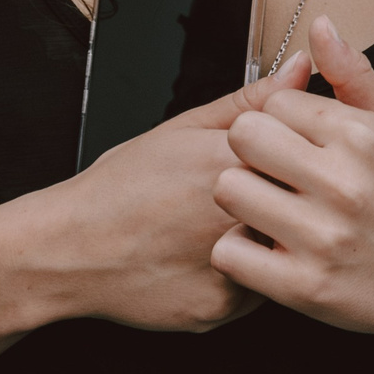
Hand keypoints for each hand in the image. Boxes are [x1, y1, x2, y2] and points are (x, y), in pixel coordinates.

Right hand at [36, 57, 314, 331]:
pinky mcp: (222, 306)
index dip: (293, 157)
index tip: (272, 162)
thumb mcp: (185, 127)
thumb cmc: (121, 187)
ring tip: (218, 231)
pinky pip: (257, 290)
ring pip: (284, 248)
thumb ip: (252, 100)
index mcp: (233, 161)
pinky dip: (243, 276)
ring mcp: (231, 265)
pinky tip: (208, 260)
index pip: (304, 152)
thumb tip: (300, 67)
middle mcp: (238, 214)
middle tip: (242, 200)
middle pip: (299, 202)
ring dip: (268, 238)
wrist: (68, 251)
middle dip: (284, 198)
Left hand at [212, 16, 373, 355]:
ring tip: (267, 210)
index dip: (278, 121)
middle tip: (272, 174)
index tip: (297, 144)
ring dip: (239, 202)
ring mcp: (322, 236)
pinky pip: (228, 250)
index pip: (274, 101)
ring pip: (228, 190)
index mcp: (360, 136)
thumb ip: (351, 73)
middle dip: (250, 154)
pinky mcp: (300, 285)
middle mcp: (344, 182)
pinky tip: (265, 247)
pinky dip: (238, 251)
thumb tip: (320, 25)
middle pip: (242, 137)